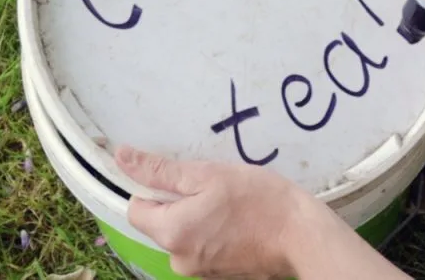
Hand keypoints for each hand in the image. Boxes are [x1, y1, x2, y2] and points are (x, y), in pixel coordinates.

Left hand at [115, 146, 325, 278]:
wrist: (302, 236)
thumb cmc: (258, 200)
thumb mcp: (208, 175)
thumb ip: (160, 170)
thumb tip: (122, 157)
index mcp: (170, 233)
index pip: (136, 209)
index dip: (153, 189)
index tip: (181, 178)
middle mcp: (178, 260)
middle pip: (160, 224)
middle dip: (180, 203)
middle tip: (212, 187)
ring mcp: (199, 271)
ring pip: (183, 235)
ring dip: (198, 217)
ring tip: (229, 204)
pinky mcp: (219, 275)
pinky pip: (203, 247)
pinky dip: (213, 232)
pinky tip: (237, 220)